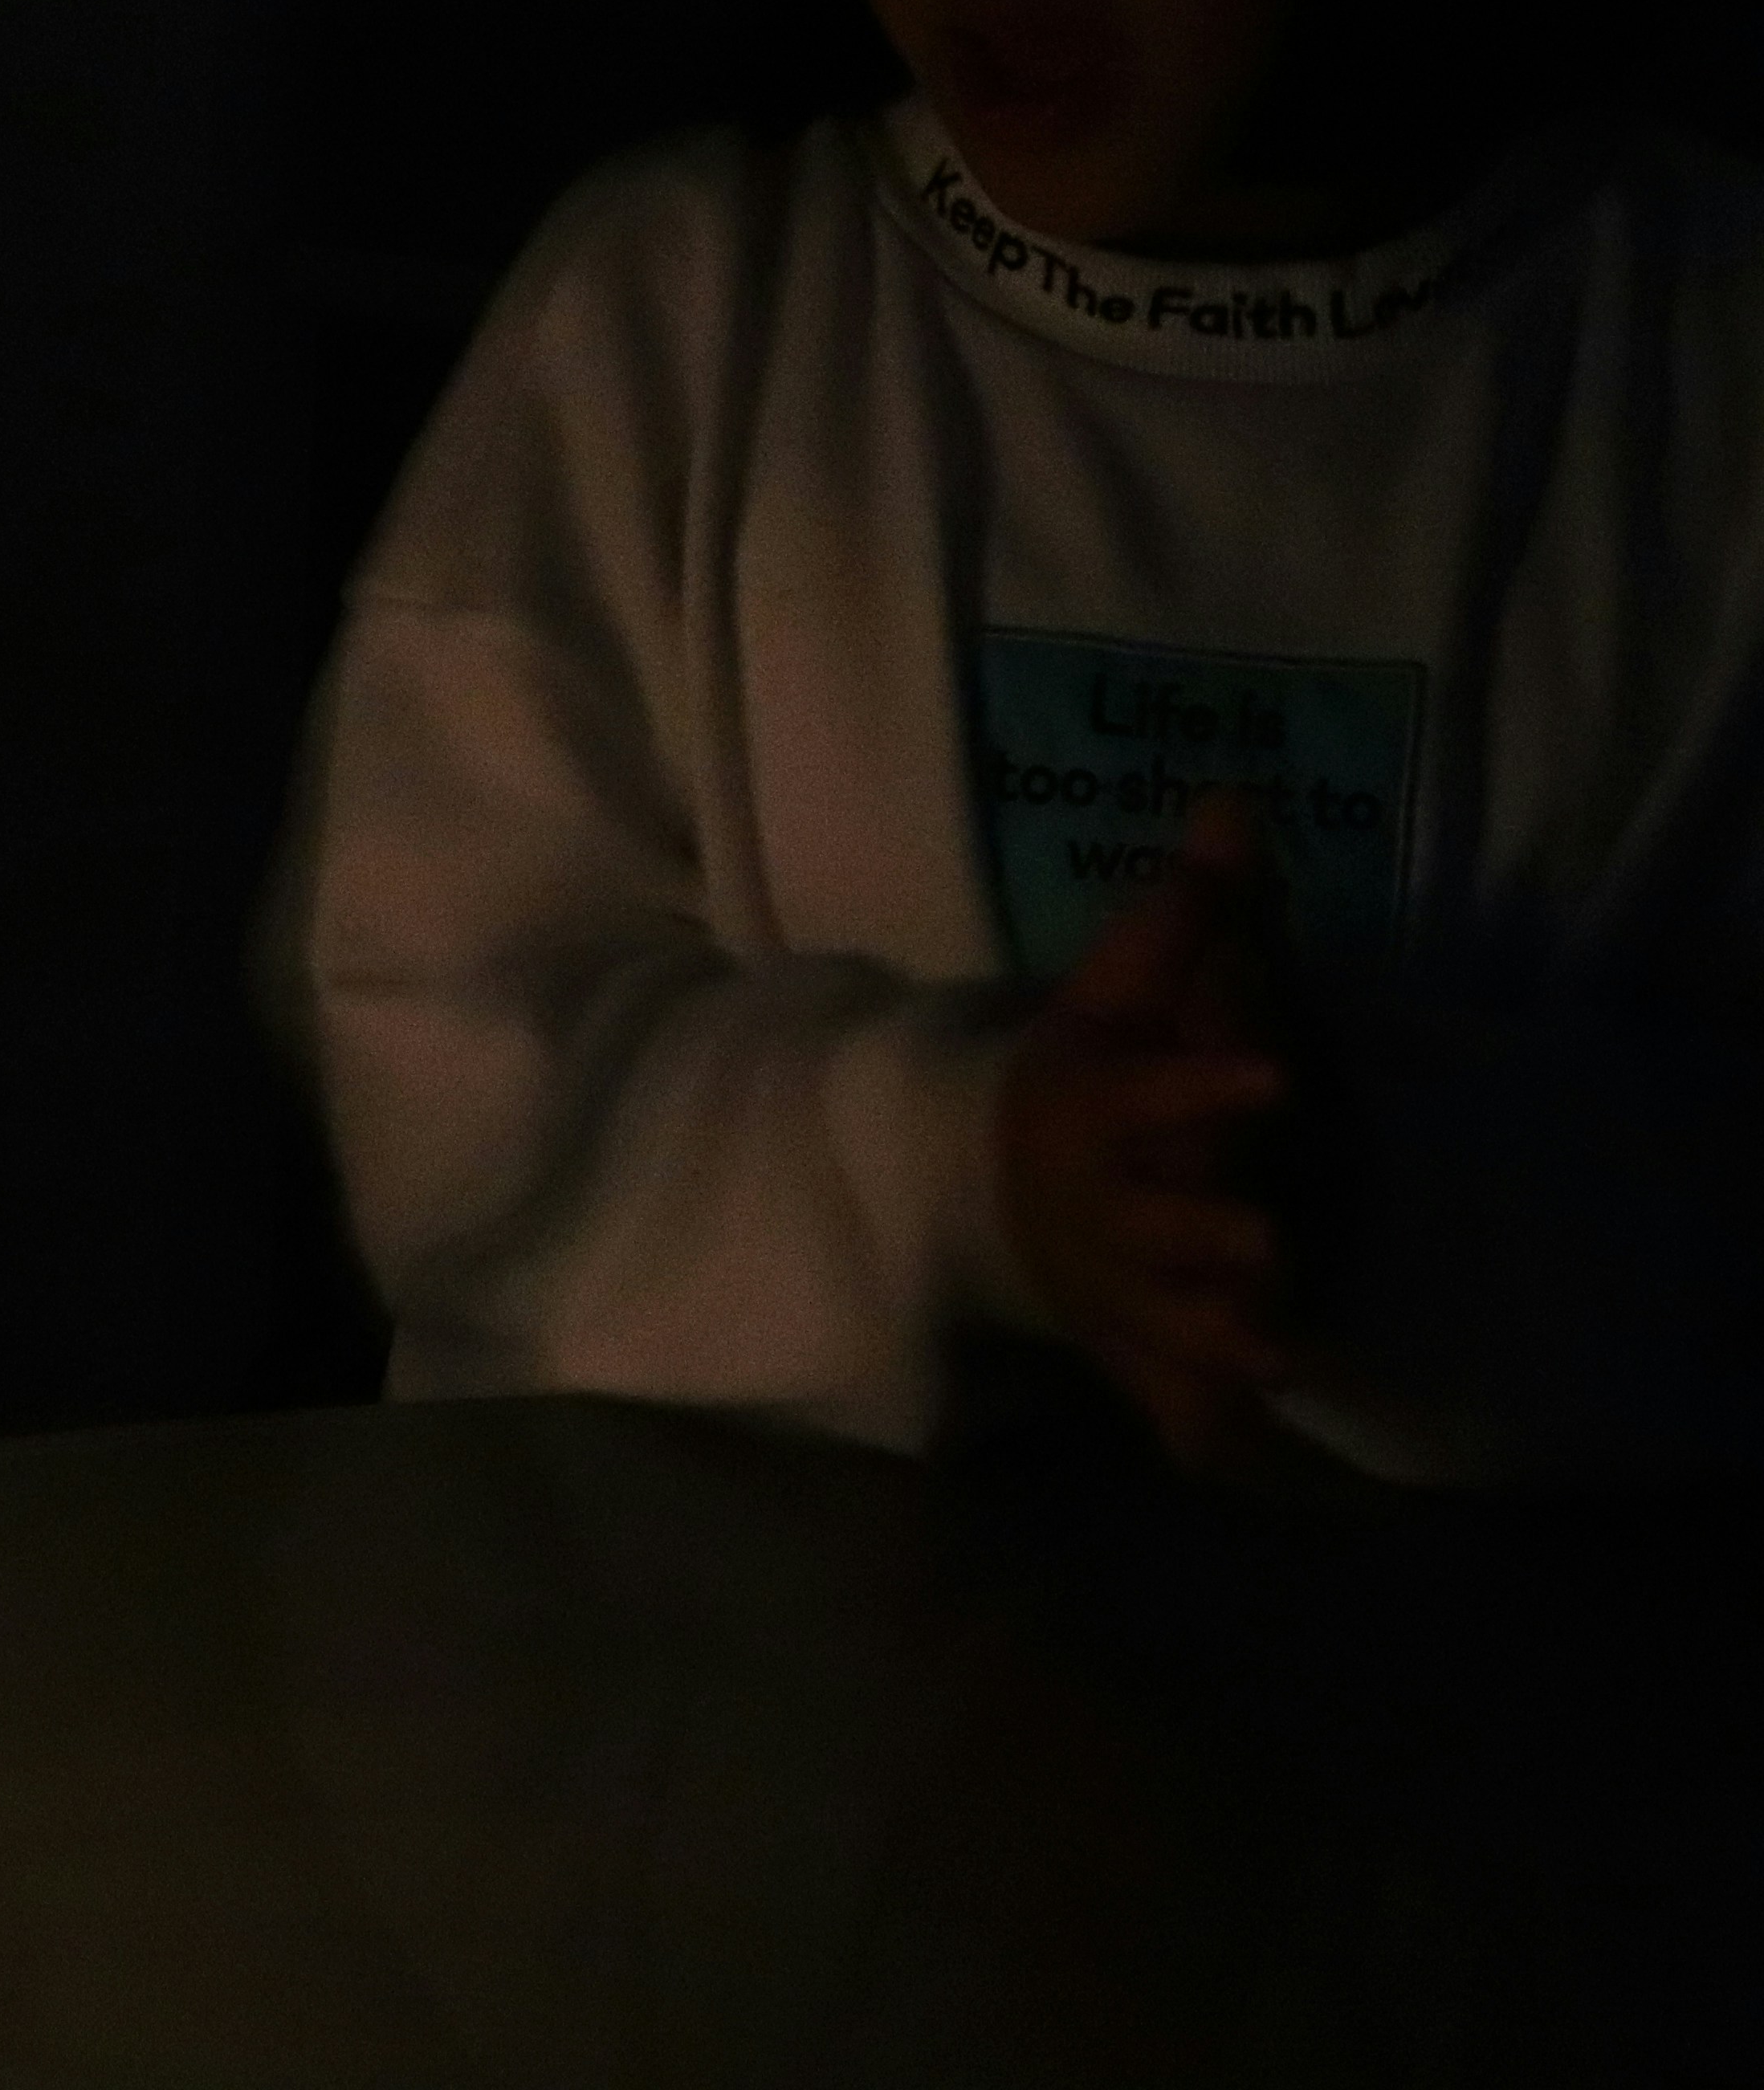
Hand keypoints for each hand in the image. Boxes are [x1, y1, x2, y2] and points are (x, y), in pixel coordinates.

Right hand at [997, 794, 1291, 1467]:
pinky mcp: (1134, 1348)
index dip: (1210, 1087)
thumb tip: (1239, 803)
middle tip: (1271, 1240)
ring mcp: (1116, 1285)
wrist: (976, 1190)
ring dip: (1214, 1334)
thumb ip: (1186, 912)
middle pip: (1156, 1222)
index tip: (1278, 1079)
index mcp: (1095, 1111)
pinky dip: (1197, 1431)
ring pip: (1165, 1316)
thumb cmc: (1075, 1078)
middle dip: (1206, 1235)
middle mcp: (1103, 1204)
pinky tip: (1236, 1453)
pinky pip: (1166, 1401)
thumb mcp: (1114, 991)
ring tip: (1280, 1345)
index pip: (1154, 1093)